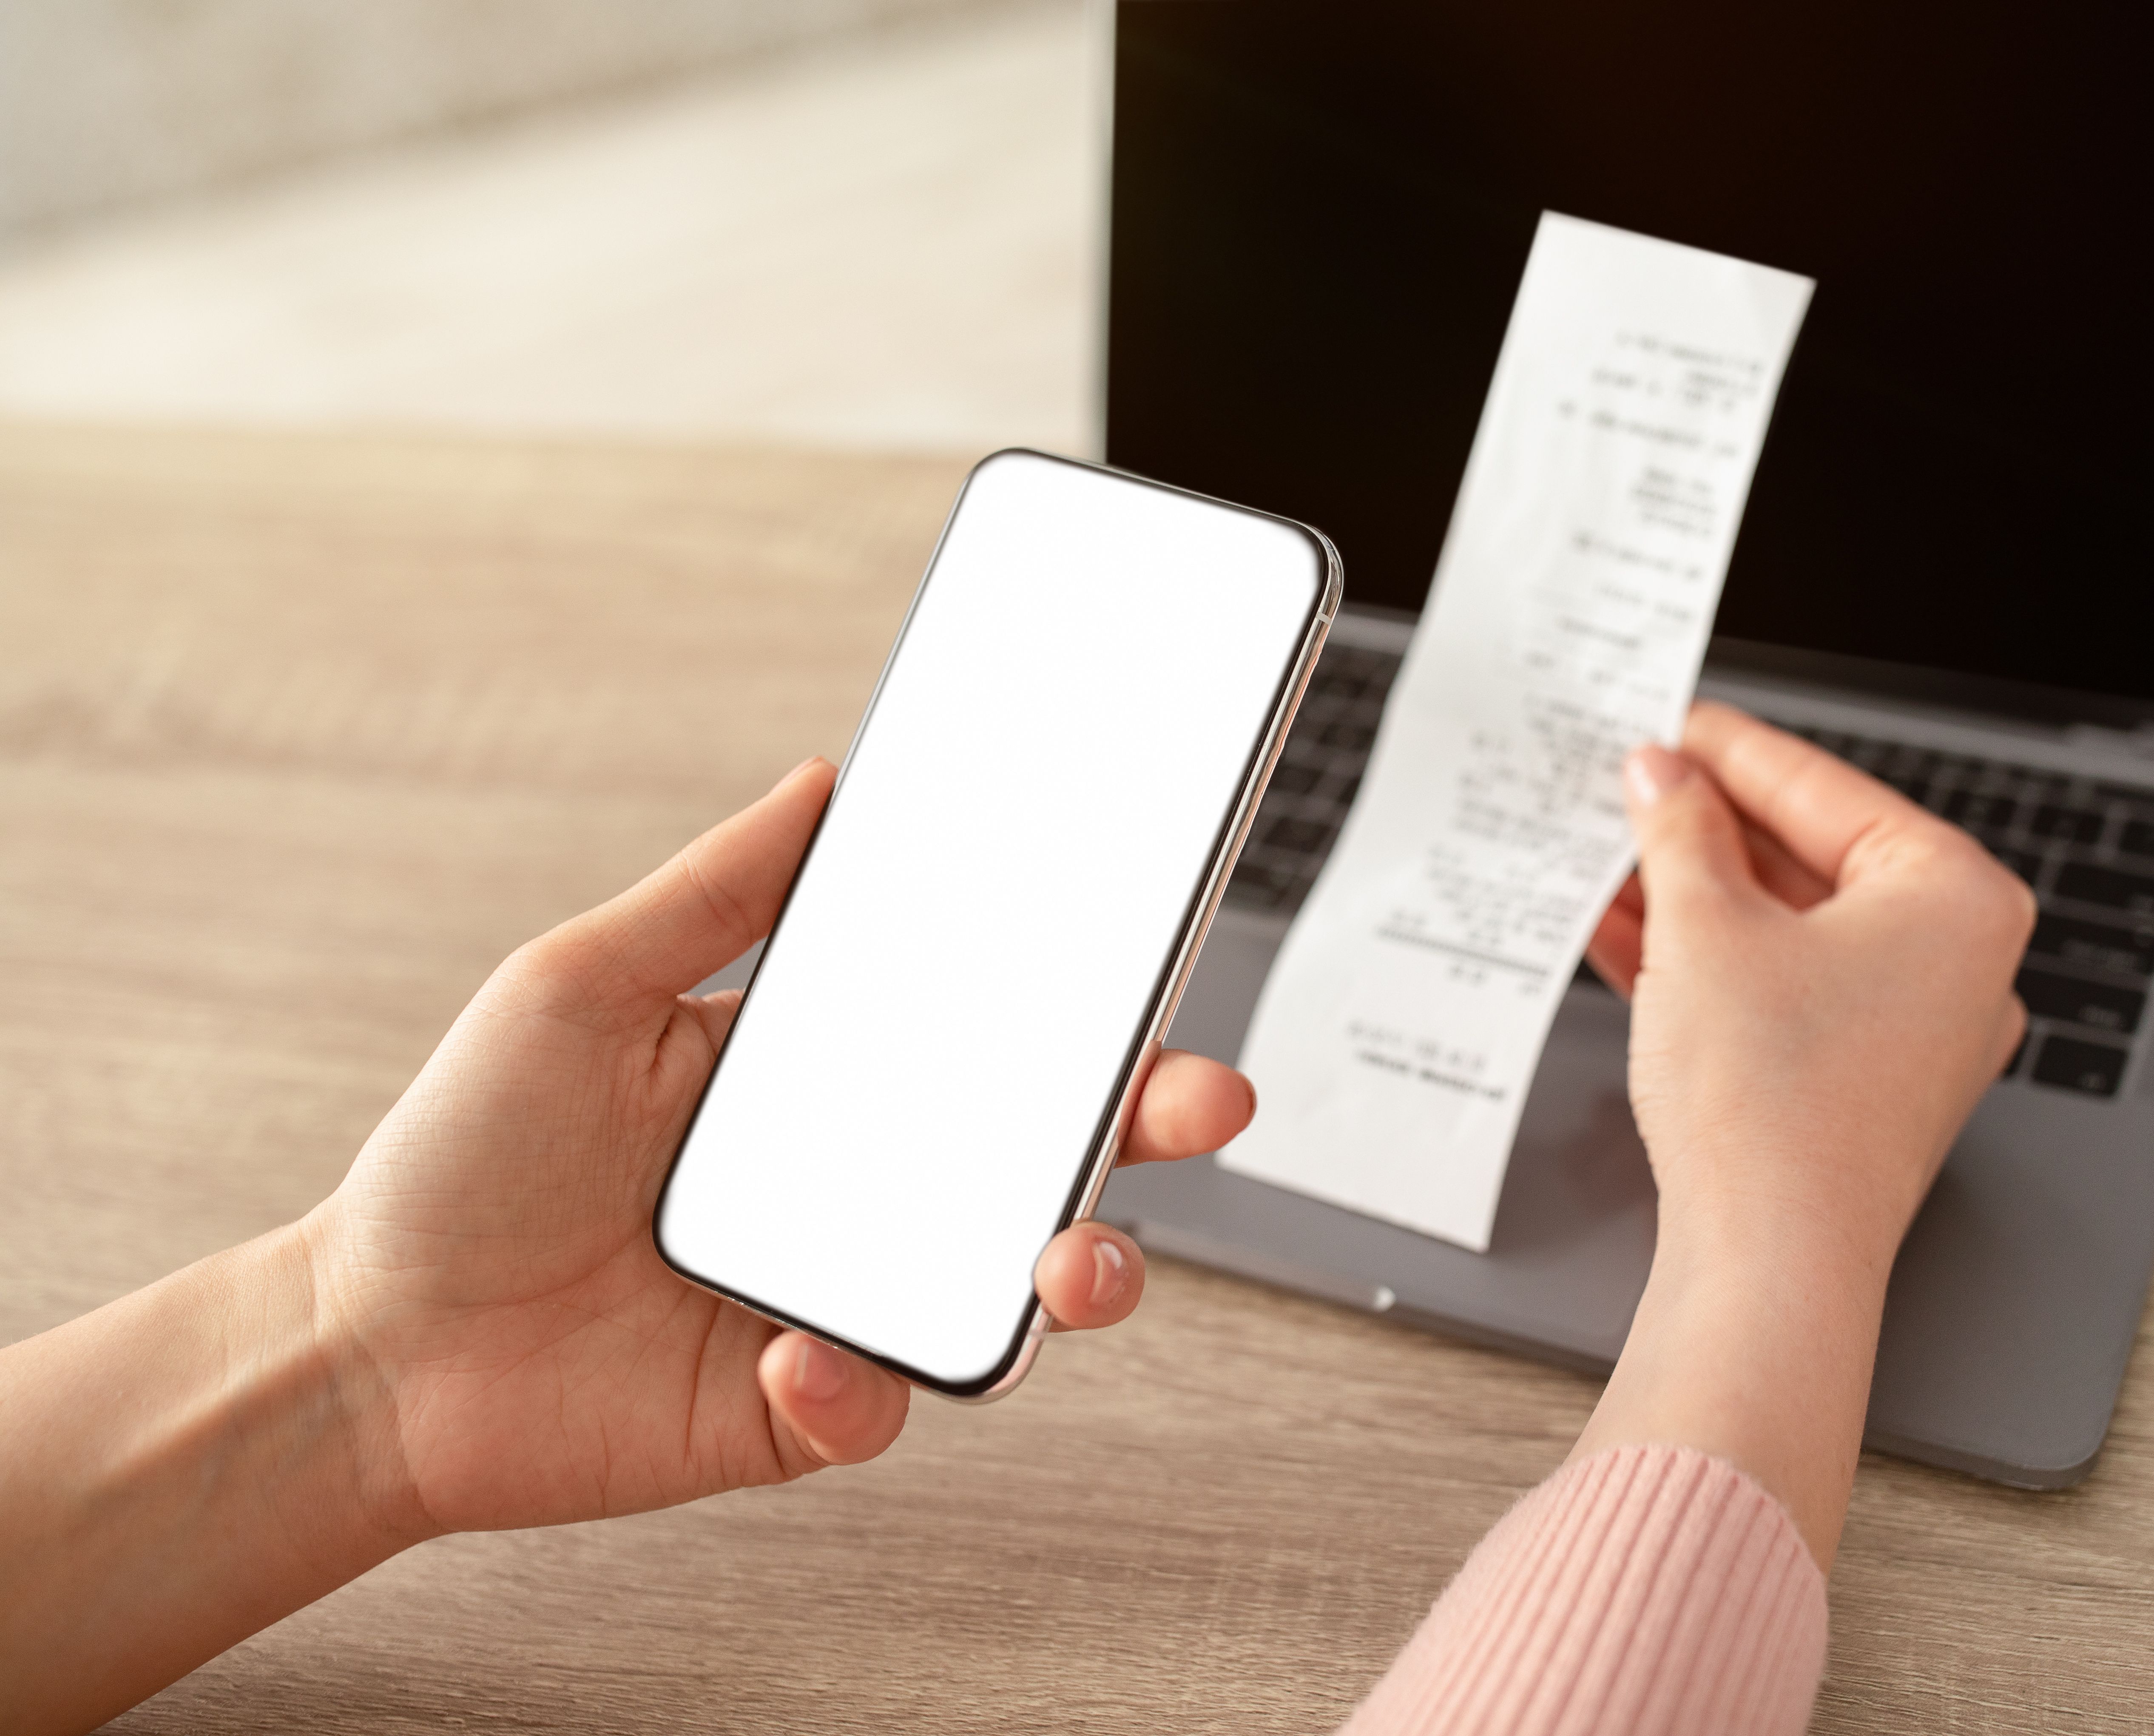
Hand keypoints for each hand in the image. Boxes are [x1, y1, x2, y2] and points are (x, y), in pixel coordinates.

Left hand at [304, 757, 1254, 1539]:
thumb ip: (712, 892)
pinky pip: (880, 1405)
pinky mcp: (800, 1407)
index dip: (1087, 1007)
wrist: (368, 1344)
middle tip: (1201, 1100)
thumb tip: (820, 779)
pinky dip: (857, 1386)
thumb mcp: (576, 986)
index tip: (1155, 966)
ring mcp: (839, 1298)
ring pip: (1009, 1289)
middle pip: (1044, 1156)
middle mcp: (854, 1188)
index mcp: (820, 1082)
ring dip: (1070, 1270)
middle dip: (1146, 1127)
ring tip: (1067, 1257)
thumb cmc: (459, 1158)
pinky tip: (796, 1355)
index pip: (986, 1032)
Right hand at [1574, 703, 2031, 1565]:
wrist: (1770, 1264)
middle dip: (1704, 830)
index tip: (1671, 722)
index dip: (1728, 750)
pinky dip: (1712, 964)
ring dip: (1694, 898)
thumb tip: (1664, 777)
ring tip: (1607, 861)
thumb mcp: (1704, 928)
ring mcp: (1916, 1029)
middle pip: (1810, 858)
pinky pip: (1785, 992)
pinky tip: (1628, 937)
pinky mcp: (1866, 1083)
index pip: (1824, 788)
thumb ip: (1681, 832)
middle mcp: (1958, 962)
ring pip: (1788, 931)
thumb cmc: (1769, 1106)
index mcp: (1957, 898)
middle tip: (1628, 790)